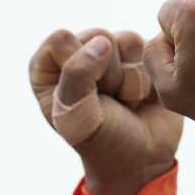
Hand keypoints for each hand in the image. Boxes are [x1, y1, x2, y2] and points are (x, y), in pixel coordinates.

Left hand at [30, 28, 182, 194]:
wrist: (141, 158)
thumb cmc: (102, 140)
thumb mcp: (79, 114)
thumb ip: (77, 74)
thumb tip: (101, 42)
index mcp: (47, 69)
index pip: (61, 40)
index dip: (79, 68)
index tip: (85, 97)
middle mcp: (75, 56)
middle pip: (97, 36)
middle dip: (109, 75)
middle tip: (108, 103)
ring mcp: (107, 55)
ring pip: (124, 40)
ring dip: (129, 79)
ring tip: (124, 102)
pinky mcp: (136, 56)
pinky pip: (147, 48)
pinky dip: (145, 78)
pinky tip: (139, 97)